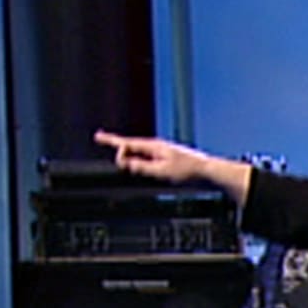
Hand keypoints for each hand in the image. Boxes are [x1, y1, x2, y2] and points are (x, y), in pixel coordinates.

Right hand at [93, 131, 252, 200]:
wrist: (208, 171)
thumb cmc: (188, 170)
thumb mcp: (161, 171)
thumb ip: (141, 167)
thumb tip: (125, 163)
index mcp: (154, 146)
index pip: (127, 143)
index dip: (112, 141)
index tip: (99, 138)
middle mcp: (157, 147)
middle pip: (131, 145)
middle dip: (116, 141)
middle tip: (99, 136)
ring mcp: (162, 152)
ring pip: (139, 151)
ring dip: (127, 150)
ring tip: (111, 142)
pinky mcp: (167, 159)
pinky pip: (147, 156)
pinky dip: (137, 157)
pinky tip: (135, 160)